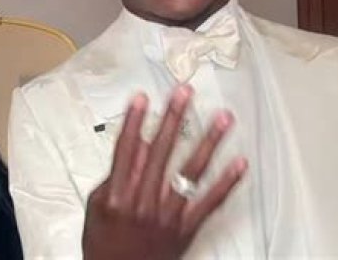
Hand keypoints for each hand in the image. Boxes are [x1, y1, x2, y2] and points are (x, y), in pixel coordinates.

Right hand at [82, 84, 246, 259]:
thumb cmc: (104, 245)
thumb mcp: (97, 207)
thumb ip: (115, 175)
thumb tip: (136, 145)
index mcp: (117, 196)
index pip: (126, 150)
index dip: (134, 122)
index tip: (142, 97)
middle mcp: (143, 203)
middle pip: (160, 152)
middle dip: (173, 119)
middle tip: (185, 93)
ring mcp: (167, 216)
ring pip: (190, 172)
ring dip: (208, 141)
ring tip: (222, 118)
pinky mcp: (185, 230)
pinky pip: (209, 203)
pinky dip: (226, 183)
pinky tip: (240, 163)